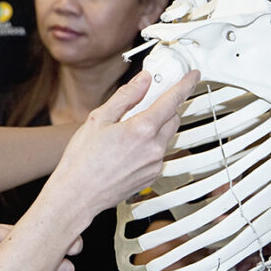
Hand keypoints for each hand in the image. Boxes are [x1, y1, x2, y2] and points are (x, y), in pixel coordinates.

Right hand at [58, 70, 199, 214]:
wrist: (78, 194)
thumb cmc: (82, 159)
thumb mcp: (98, 119)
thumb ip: (125, 97)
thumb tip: (143, 81)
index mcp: (141, 129)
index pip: (172, 100)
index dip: (185, 85)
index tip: (192, 76)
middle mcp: (154, 147)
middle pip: (173, 117)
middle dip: (166, 105)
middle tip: (148, 100)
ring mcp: (155, 164)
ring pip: (166, 136)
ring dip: (157, 125)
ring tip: (129, 128)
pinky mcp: (152, 176)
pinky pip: (158, 153)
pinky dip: (150, 144)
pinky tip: (127, 147)